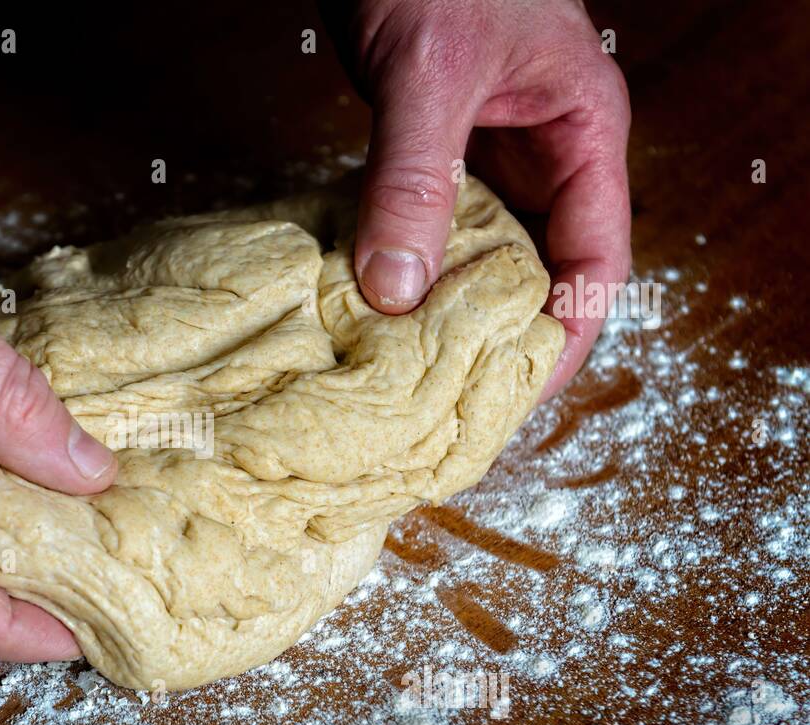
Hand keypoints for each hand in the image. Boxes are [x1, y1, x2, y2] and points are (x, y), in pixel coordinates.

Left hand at [326, 0, 631, 397]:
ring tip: (407, 376)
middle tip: (447, 406)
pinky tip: (374, 307)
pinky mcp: (435, 151)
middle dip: (501, 342)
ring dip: (449, 312)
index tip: (509, 397)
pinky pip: (432, 227)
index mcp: (581, 135)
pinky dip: (408, 267)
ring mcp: (489, 155)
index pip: (594, 265)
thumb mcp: (428, 72)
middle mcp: (543, 155)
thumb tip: (396, 288)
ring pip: (483, 256)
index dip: (560, 339)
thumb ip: (415, 175)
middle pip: (540, 274)